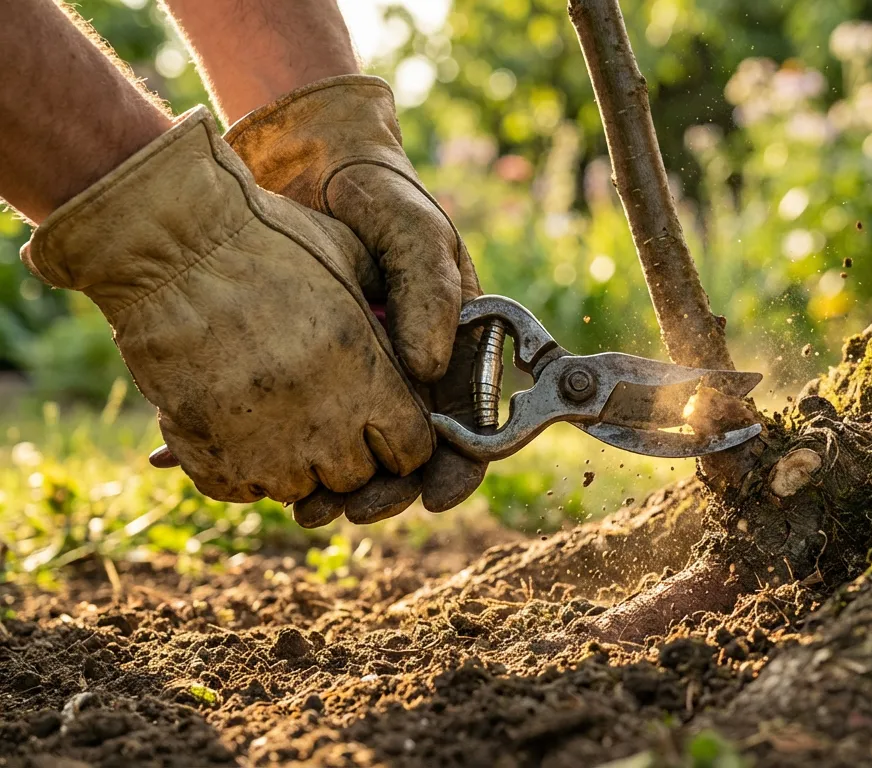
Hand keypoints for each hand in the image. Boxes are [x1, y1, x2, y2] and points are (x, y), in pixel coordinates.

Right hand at [23, 107, 432, 502]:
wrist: (170, 245)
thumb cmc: (268, 239)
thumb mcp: (353, 260)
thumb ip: (393, 310)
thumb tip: (421, 347)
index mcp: (368, 378)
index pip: (414, 450)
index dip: (401, 437)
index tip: (382, 419)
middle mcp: (325, 423)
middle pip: (358, 476)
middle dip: (350, 452)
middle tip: (324, 412)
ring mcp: (266, 447)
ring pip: (299, 489)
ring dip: (293, 461)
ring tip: (276, 414)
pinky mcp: (211, 458)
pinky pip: (241, 489)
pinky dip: (241, 467)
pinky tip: (234, 424)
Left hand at [225, 75, 486, 523]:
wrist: (302, 164)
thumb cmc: (379, 196)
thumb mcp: (416, 233)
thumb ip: (431, 294)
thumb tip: (430, 370)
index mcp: (451, 349)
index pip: (469, 427)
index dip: (458, 470)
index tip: (433, 496)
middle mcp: (406, 374)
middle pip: (407, 458)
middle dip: (386, 492)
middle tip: (353, 507)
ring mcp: (353, 376)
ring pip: (350, 454)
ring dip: (333, 489)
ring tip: (304, 504)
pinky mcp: (303, 372)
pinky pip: (298, 425)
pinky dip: (281, 453)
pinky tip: (264, 474)